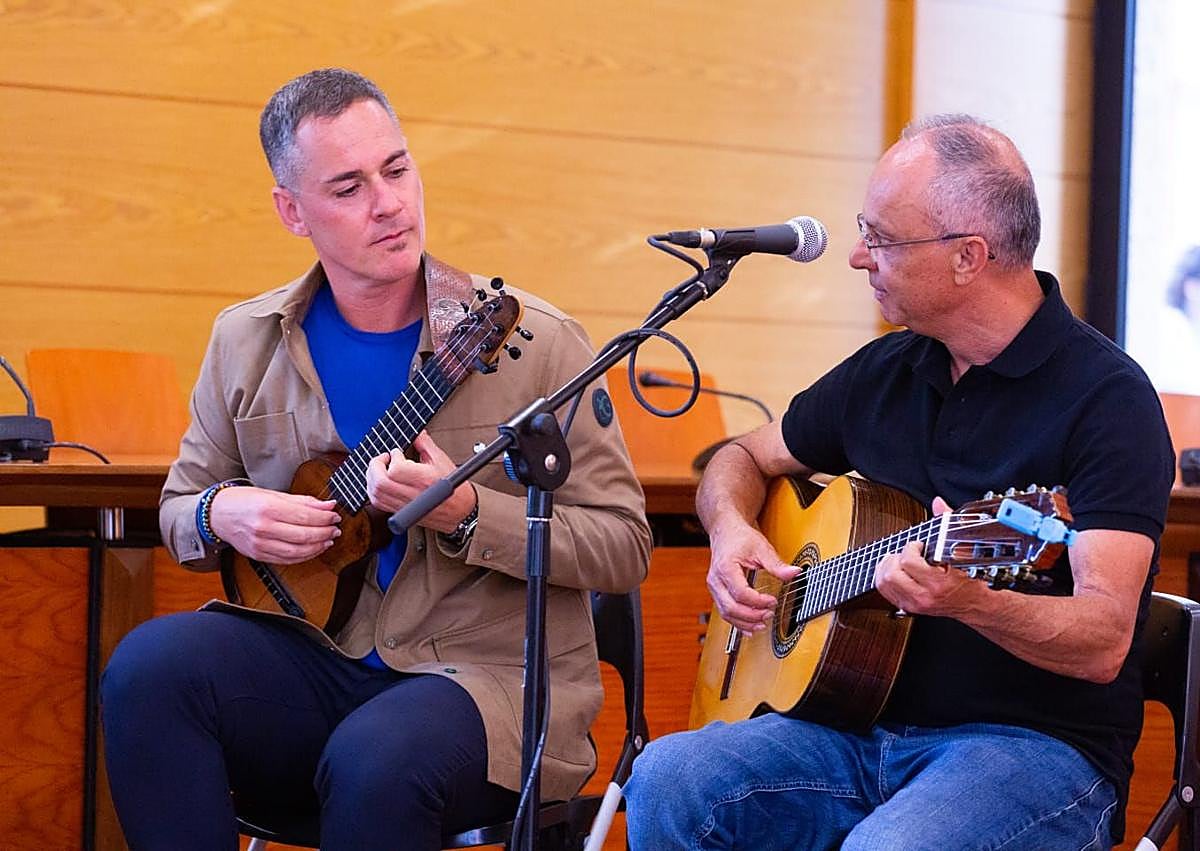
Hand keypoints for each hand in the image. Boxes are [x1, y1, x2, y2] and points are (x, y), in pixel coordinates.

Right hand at [209, 485, 339, 563]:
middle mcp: (263, 528)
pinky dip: (305, 556)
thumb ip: (303, 501)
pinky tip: (314, 548)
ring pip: (298, 551)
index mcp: (268, 508)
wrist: (218, 515)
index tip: (335, 515)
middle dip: (325, 532)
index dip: (325, 517)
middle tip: (335, 528)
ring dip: (318, 546)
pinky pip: (287, 560)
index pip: (305, 515)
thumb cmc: (245, 501)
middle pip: (304, 535)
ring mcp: (260, 544)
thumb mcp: (273, 494)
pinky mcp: (259, 556)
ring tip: (328, 539)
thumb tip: (328, 505)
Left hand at [365, 431, 476, 533]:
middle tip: (383, 458)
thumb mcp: (442, 460)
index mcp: (424, 480)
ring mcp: (405, 506)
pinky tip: (379, 482)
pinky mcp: (400, 513)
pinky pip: (378, 503)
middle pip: (380, 482)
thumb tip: (416, 433)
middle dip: (375, 465)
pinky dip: (373, 490)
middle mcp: (413, 495)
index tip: (397, 452)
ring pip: (375, 493)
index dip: (393, 457)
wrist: (460, 510)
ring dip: (372, 477)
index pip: (396, 469)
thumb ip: (425, 444)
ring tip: (380, 468)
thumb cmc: (454, 488)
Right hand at [706, 519, 798, 634]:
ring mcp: (714, 588)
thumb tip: (795, 574)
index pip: (740, 593)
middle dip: (751, 615)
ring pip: (726, 613)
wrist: (725, 532)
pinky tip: (750, 628)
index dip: (758, 601)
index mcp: (725, 568)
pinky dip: (737, 622)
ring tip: (762, 624)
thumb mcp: (761, 547)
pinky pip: (725, 612)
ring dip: (744, 622)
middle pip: (730, 607)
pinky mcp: (718, 593)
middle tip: (769, 615)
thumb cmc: (741, 538)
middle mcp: (716, 581)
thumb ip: (777, 564)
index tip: (773, 601)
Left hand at [873, 495, 973, 615]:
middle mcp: (924, 596)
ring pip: (883, 583)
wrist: (974, 604)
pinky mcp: (907, 607)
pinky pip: (884, 591)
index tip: (918, 545)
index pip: (909, 562)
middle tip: (905, 553)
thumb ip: (948, 524)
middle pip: (890, 574)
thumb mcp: (963, 551)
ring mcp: (914, 604)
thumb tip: (938, 503)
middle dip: (894, 558)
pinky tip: (895, 571)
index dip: (911, 547)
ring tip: (898, 561)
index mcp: (938, 582)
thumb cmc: (970, 578)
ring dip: (886, 567)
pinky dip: (884, 578)